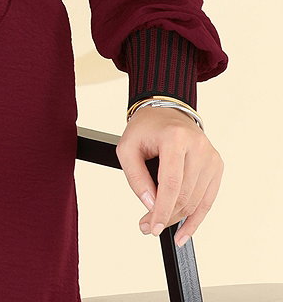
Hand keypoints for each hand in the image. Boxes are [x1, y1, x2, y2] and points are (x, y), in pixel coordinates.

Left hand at [115, 105, 223, 247]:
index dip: (162, 210)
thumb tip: (150, 205)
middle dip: (166, 216)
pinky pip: (207, 200)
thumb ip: (136, 178)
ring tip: (158, 222)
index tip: (153, 227)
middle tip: (148, 226)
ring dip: (177, 218)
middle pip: (184, 195)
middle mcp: (198, 146)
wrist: (166, 113)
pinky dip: (195, 218)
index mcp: (175, 137)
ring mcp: (210, 156)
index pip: (171, 183)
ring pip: (195, 201)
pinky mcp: (216, 165)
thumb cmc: (146, 128)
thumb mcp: (127, 148)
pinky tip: (184, 231)